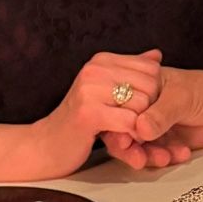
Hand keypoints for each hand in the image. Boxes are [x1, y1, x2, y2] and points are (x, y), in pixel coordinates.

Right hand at [0, 50, 165, 179]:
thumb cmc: (80, 122)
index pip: (151, 68)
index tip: (141, 110)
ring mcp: (89, 89)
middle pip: (151, 85)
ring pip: (143, 104)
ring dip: (141, 125)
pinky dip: (133, 135)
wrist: (46, 146)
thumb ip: (132, 72)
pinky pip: (131, 121)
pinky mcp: (88, 112)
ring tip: (128, 133)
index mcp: (101, 60)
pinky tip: (124, 140)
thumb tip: (156, 55)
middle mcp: (95, 69)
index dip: (155, 93)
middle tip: (137, 125)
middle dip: (151, 110)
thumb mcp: (107, 91)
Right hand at [126, 64, 202, 167]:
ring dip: (149, 156)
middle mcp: (143, 110)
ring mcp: (153, 127)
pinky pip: (157, 155)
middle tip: (139, 158)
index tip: (124, 140)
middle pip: (124, 133)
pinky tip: (181, 153)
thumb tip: (140, 129)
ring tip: (165, 157)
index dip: (117, 127)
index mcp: (141, 90)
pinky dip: (166, 158)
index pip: (119, 110)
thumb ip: (161, 114)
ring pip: (139, 148)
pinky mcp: (165, 142)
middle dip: (129, 149)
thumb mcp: (181, 97)